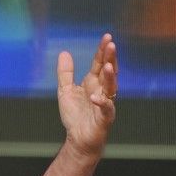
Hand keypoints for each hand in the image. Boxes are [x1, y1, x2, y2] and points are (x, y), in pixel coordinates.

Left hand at [57, 33, 117, 157]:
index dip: (103, 51)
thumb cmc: (75, 116)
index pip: (100, 63)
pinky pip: (106, 109)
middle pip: (108, 72)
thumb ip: (66, 73)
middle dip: (110, 59)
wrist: (78, 138)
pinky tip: (96, 97)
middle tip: (111, 45)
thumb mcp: (65, 90)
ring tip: (109, 66)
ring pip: (111, 88)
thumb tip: (64, 53)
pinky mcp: (104, 118)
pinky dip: (102, 103)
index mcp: (94, 83)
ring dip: (110, 77)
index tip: (107, 37)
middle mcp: (102, 90)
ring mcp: (105, 103)